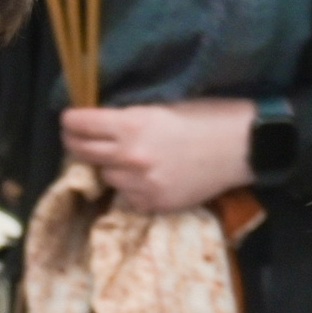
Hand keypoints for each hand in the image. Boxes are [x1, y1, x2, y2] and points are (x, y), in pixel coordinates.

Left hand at [60, 98, 256, 215]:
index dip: (70, 121)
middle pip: (82, 152)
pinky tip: (148, 176)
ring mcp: (141, 185)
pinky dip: (132, 187)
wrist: (243, 147)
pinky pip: (128, 196)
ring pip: (106, 176)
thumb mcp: (162, 107)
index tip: (68, 120)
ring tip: (127, 159)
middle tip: (78, 139)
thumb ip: (128, 119)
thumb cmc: (208, 116)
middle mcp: (130, 157)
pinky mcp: (155, 205)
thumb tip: (99, 123)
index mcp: (131, 126)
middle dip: (76, 143)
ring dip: (110, 167)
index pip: (79, 125)